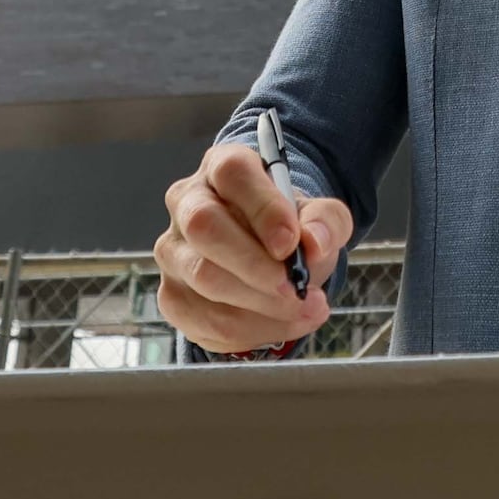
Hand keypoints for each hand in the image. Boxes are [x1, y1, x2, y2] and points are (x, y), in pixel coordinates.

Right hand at [155, 139, 355, 356]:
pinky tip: (280, 323)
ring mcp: (174, 251)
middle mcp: (187, 202)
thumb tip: (314, 243)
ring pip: (203, 279)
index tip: (291, 243)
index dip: (262, 208)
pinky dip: (250, 331)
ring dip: (260, 305)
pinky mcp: (172, 295)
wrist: (272, 260)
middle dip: (254, 265)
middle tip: (294, 288)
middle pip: (204, 226)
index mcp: (223, 167)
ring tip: (303, 308)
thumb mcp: (320, 217)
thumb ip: (326, 222)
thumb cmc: (290, 230)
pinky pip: (203, 321)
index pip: (232, 173)